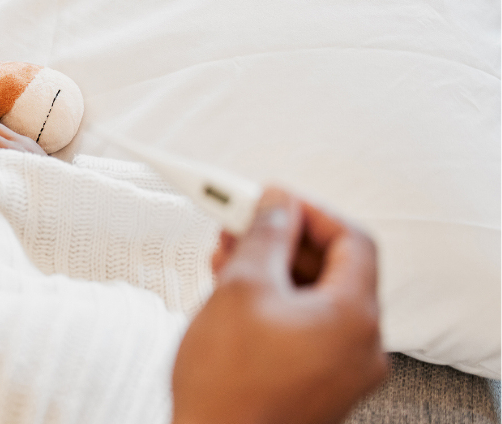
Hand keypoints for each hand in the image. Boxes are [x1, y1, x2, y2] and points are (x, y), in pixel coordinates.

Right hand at [172, 187, 387, 423]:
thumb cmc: (227, 383)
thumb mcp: (241, 287)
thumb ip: (264, 236)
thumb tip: (276, 205)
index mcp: (354, 317)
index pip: (352, 240)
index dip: (310, 211)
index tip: (272, 199)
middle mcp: (360, 347)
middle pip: (333, 269)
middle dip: (283, 239)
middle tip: (241, 221)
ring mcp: (340, 372)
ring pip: (313, 300)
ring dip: (272, 270)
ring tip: (226, 255)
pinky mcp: (315, 387)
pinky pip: (303, 330)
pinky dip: (273, 305)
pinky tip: (233, 295)